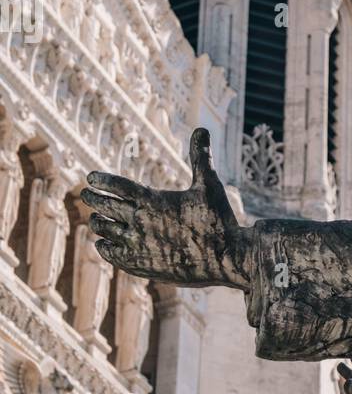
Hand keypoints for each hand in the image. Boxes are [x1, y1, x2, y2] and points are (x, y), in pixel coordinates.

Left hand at [81, 128, 252, 287]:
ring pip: (105, 230)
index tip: (91, 177)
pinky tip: (103, 244)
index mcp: (152, 199)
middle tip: (85, 194)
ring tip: (96, 219)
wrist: (225, 260)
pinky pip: (112, 255)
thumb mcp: (209, 185)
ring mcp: (138, 244)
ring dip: (98, 222)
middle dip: (93, 198)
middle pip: (105, 206)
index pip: (116, 185)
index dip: (102, 180)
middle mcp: (140, 221)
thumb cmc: (218, 220)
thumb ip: (200, 157)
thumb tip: (202, 128)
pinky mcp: (141, 265)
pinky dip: (104, 247)